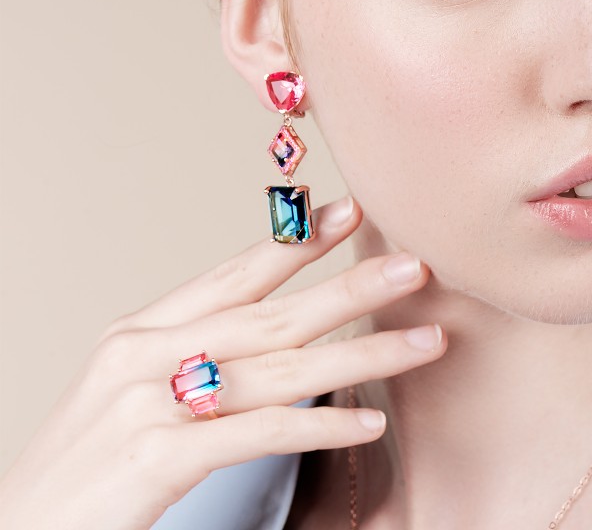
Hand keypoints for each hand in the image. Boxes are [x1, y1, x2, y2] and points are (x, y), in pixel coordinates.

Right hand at [0, 195, 445, 529]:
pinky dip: (318, 427)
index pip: (233, 275)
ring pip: (278, 370)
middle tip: (411, 266)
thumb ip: (192, 352)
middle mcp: (146, 354)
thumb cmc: (84, 463)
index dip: (295, 242)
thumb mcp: (130, 387)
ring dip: (359, 354)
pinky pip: (257, 434)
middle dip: (348, 288)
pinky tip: (369, 420)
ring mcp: (150, 403)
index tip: (349, 213)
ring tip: (423, 340)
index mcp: (142, 331)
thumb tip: (269, 335)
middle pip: (269, 314)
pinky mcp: (155, 460)